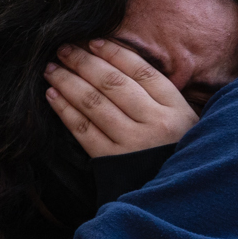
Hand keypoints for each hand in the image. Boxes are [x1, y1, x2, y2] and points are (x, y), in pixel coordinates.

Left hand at [44, 40, 197, 158]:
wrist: (176, 197)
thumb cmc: (177, 153)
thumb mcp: (185, 122)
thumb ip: (160, 96)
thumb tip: (121, 63)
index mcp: (176, 108)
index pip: (141, 71)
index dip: (114, 53)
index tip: (92, 41)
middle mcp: (154, 123)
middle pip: (112, 83)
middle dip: (83, 62)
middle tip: (63, 48)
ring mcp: (132, 143)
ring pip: (93, 102)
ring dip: (68, 81)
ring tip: (51, 69)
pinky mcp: (111, 161)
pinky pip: (82, 129)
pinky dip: (65, 110)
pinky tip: (53, 95)